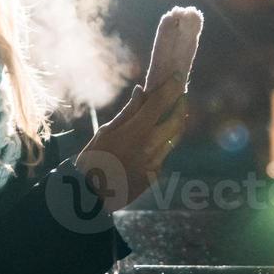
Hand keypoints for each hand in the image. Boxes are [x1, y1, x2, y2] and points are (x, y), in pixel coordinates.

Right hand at [75, 76, 188, 213]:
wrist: (91, 196)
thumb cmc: (93, 160)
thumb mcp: (105, 132)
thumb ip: (128, 112)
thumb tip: (141, 91)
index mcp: (135, 133)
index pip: (159, 104)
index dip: (170, 87)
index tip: (176, 77)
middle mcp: (150, 148)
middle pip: (177, 120)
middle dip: (181, 105)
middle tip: (181, 95)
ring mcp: (155, 163)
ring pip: (174, 138)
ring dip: (175, 123)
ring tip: (169, 113)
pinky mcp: (155, 175)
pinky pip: (163, 154)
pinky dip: (160, 144)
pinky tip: (149, 143)